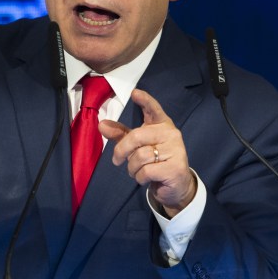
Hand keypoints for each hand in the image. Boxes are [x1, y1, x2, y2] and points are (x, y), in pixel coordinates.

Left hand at [99, 89, 196, 216]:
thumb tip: (101, 125)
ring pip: (140, 156)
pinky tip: (145, 179)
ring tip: (136, 171)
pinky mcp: (175, 168)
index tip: (135, 93)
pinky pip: (146, 171)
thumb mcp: (136, 146)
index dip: (145, 100)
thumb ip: (121, 135)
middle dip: (122, 150)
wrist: (175, 185)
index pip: (153, 109)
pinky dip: (140, 177)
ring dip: (132, 168)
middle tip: (116, 160)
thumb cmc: (154, 161)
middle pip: (137, 136)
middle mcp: (171, 134)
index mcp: (162, 125)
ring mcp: (176, 150)